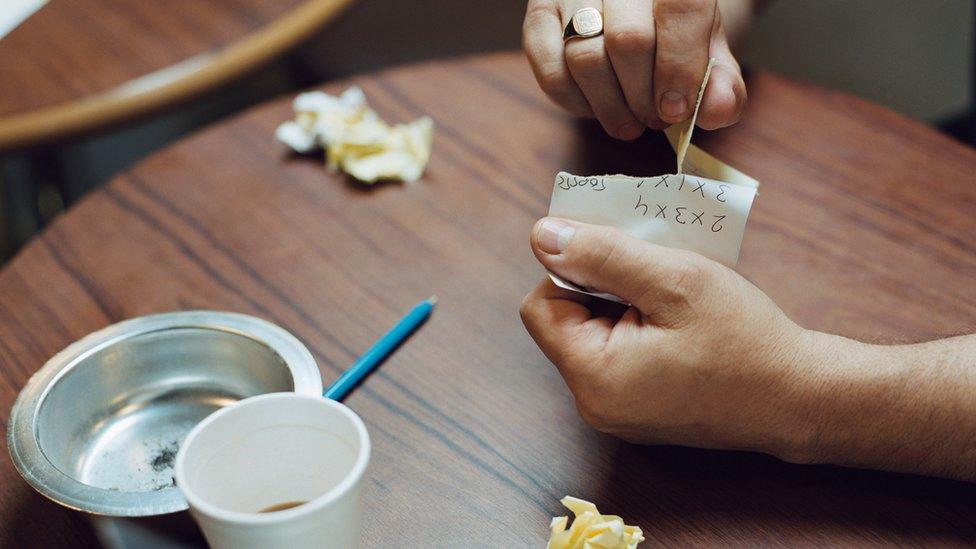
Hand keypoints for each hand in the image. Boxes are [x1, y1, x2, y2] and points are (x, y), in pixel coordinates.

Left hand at [519, 217, 816, 458]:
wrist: (802, 399)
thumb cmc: (745, 341)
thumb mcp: (674, 280)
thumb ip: (602, 254)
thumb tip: (541, 234)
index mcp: (593, 378)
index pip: (541, 305)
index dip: (571, 270)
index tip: (621, 257)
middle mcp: (595, 403)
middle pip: (566, 319)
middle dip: (603, 284)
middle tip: (654, 271)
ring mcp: (617, 410)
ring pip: (594, 332)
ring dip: (624, 300)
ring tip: (672, 294)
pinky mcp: (639, 408)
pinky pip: (618, 353)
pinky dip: (640, 323)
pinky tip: (678, 316)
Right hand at [522, 0, 747, 139]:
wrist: (638, 15)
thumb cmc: (675, 37)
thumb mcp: (708, 54)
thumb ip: (722, 84)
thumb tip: (718, 111)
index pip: (681, 9)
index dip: (680, 67)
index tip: (677, 109)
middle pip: (629, 41)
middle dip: (643, 97)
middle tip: (653, 119)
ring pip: (586, 58)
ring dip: (611, 107)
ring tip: (629, 120)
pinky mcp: (540, 15)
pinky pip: (552, 72)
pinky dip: (577, 103)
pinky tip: (596, 106)